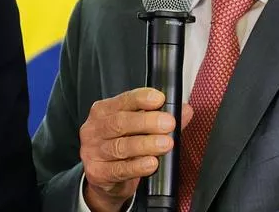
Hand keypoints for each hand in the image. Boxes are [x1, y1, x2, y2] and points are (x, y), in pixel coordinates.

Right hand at [79, 88, 192, 211]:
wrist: (105, 180)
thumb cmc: (122, 147)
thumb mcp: (139, 130)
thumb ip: (161, 119)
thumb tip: (185, 111)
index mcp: (103, 111)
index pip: (122, 101)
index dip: (140, 98)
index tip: (159, 99)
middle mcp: (95, 129)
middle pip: (120, 123)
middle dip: (146, 122)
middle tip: (168, 123)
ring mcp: (93, 151)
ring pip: (120, 146)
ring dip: (145, 145)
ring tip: (165, 144)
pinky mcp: (97, 173)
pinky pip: (119, 169)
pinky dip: (137, 166)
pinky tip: (151, 163)